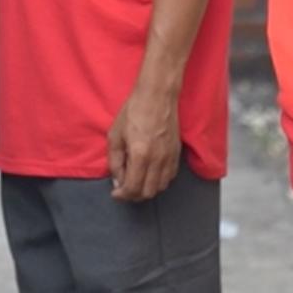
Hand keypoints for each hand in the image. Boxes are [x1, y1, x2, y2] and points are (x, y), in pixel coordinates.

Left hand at [107, 84, 182, 203]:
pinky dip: (159, 181)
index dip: (122, 195)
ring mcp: (170, 158)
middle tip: (125, 189)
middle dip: (134, 195)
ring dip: (147, 189)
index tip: (116, 193)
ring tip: (137, 182)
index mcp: (140, 155)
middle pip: (148, 192)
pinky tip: (150, 174)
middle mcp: (158, 160)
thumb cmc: (133, 112)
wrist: (156, 97)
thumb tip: (117, 181)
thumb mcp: (115, 135)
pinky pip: (170, 177)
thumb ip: (115, 161)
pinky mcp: (177, 154)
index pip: (133, 188)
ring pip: (160, 187)